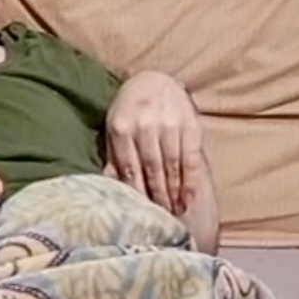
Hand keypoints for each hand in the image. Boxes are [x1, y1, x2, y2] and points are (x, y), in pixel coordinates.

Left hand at [104, 71, 202, 215]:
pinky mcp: (190, 124)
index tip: (140, 215)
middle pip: (152, 170)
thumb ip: (113, 157)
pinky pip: (191, 158)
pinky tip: (189, 197)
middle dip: (157, 197)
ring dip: (174, 193)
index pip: (129, 169)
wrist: (154, 80)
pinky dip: (190, 181)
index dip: (136, 195)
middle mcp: (145, 126)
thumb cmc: (129, 111)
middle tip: (160, 219)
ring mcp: (169, 125)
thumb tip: (106, 188)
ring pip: (172, 167)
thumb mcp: (114, 130)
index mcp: (121, 129)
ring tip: (174, 212)